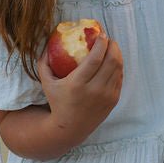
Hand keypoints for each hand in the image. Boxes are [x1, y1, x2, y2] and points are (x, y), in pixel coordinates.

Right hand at [35, 33, 123, 148]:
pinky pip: (119, 78)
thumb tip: (46, 44)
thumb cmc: (57, 102)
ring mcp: (106, 96)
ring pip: (118, 69)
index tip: (100, 33)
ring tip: (111, 47)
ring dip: (117, 54)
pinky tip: (112, 61)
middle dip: (112, 45)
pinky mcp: (113, 100)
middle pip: (111, 61)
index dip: (101, 43)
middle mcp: (94, 90)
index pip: (95, 59)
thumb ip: (44, 63)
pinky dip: (118, 67)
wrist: (70, 129)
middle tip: (107, 38)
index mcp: (78, 84)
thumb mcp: (46, 83)